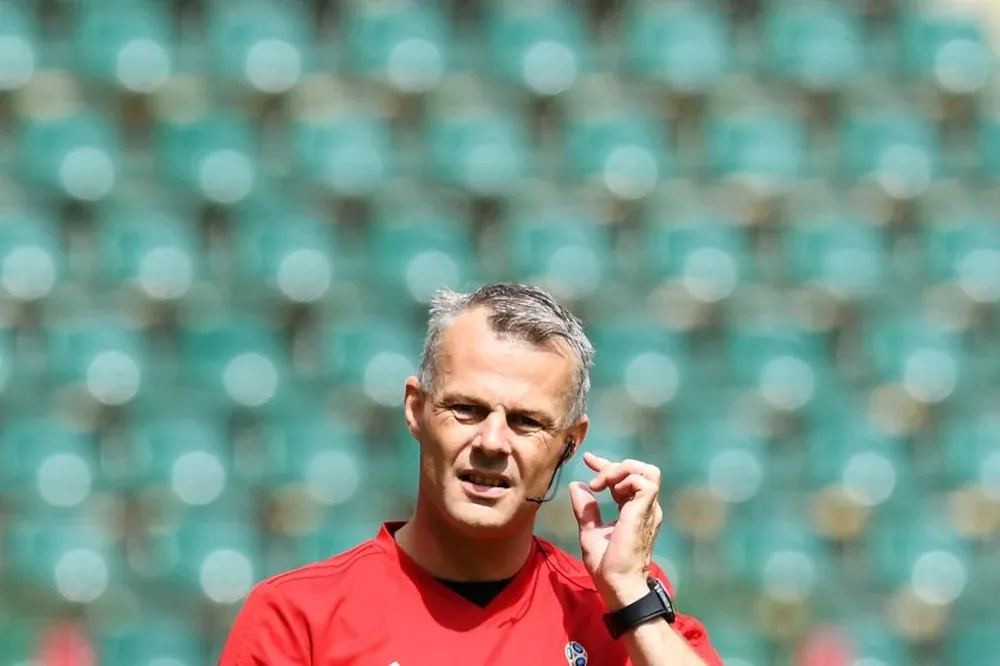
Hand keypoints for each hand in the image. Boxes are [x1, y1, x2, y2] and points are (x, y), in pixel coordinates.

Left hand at [568, 453, 663, 607]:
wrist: (618, 583)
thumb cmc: (607, 565)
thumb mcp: (590, 531)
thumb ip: (586, 509)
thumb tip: (577, 485)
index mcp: (634, 511)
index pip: (626, 479)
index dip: (607, 466)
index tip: (588, 460)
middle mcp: (645, 508)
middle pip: (641, 470)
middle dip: (615, 465)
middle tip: (595, 478)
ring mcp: (648, 510)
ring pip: (647, 471)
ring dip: (621, 470)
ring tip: (602, 485)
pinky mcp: (645, 511)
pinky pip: (644, 481)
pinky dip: (625, 478)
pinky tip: (608, 490)